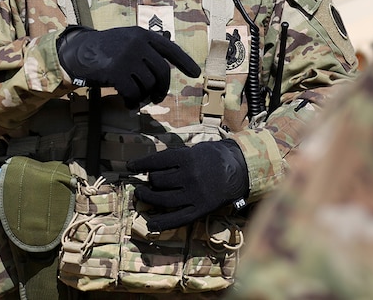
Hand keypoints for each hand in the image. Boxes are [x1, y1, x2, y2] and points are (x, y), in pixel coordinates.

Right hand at [56, 26, 200, 108]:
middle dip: (162, 89)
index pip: (170, 49)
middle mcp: (138, 43)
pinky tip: (128, 104)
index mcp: (142, 35)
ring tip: (137, 99)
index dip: (185, 61)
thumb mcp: (127, 39)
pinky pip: (134, 93)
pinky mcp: (116, 72)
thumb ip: (146, 45)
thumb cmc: (105, 48)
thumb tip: (170, 48)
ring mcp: (127, 57)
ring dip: (144, 97)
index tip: (195, 73)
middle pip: (162, 72)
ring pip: (148, 85)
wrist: (78, 52)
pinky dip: (133, 103)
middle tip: (156, 98)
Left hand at [127, 139, 248, 231]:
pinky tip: (151, 222)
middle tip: (144, 182)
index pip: (157, 161)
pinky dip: (162, 222)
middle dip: (148, 181)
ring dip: (148, 197)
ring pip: (163, 199)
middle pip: (158, 181)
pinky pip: (177, 219)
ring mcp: (194, 195)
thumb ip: (178, 156)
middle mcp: (189, 177)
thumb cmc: (216, 157)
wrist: (240, 171)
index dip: (141, 164)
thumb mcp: (197, 149)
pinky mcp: (200, 210)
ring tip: (142, 194)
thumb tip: (155, 164)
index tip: (131, 167)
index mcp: (188, 158)